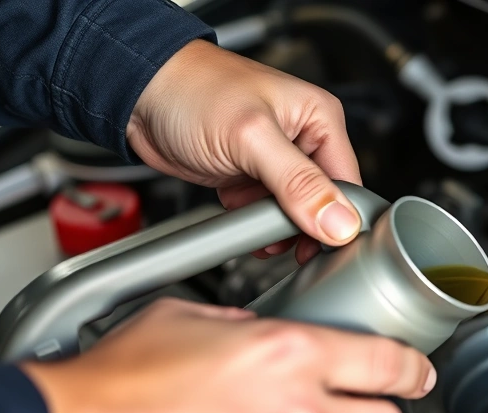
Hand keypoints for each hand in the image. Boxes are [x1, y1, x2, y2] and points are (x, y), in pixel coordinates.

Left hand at [127, 40, 360, 262]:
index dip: (339, 219)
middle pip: (324, 202)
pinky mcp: (250, 175)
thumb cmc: (190, 91)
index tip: (320, 245)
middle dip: (303, 226)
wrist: (138, 94)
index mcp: (320, 118)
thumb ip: (298, 182)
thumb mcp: (251, 138)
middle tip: (284, 242)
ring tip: (257, 229)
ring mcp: (276, 159)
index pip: (349, 183)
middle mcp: (303, 138)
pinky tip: (242, 220)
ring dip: (277, 228)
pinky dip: (255, 223)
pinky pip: (266, 211)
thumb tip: (339, 222)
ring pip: (295, 212)